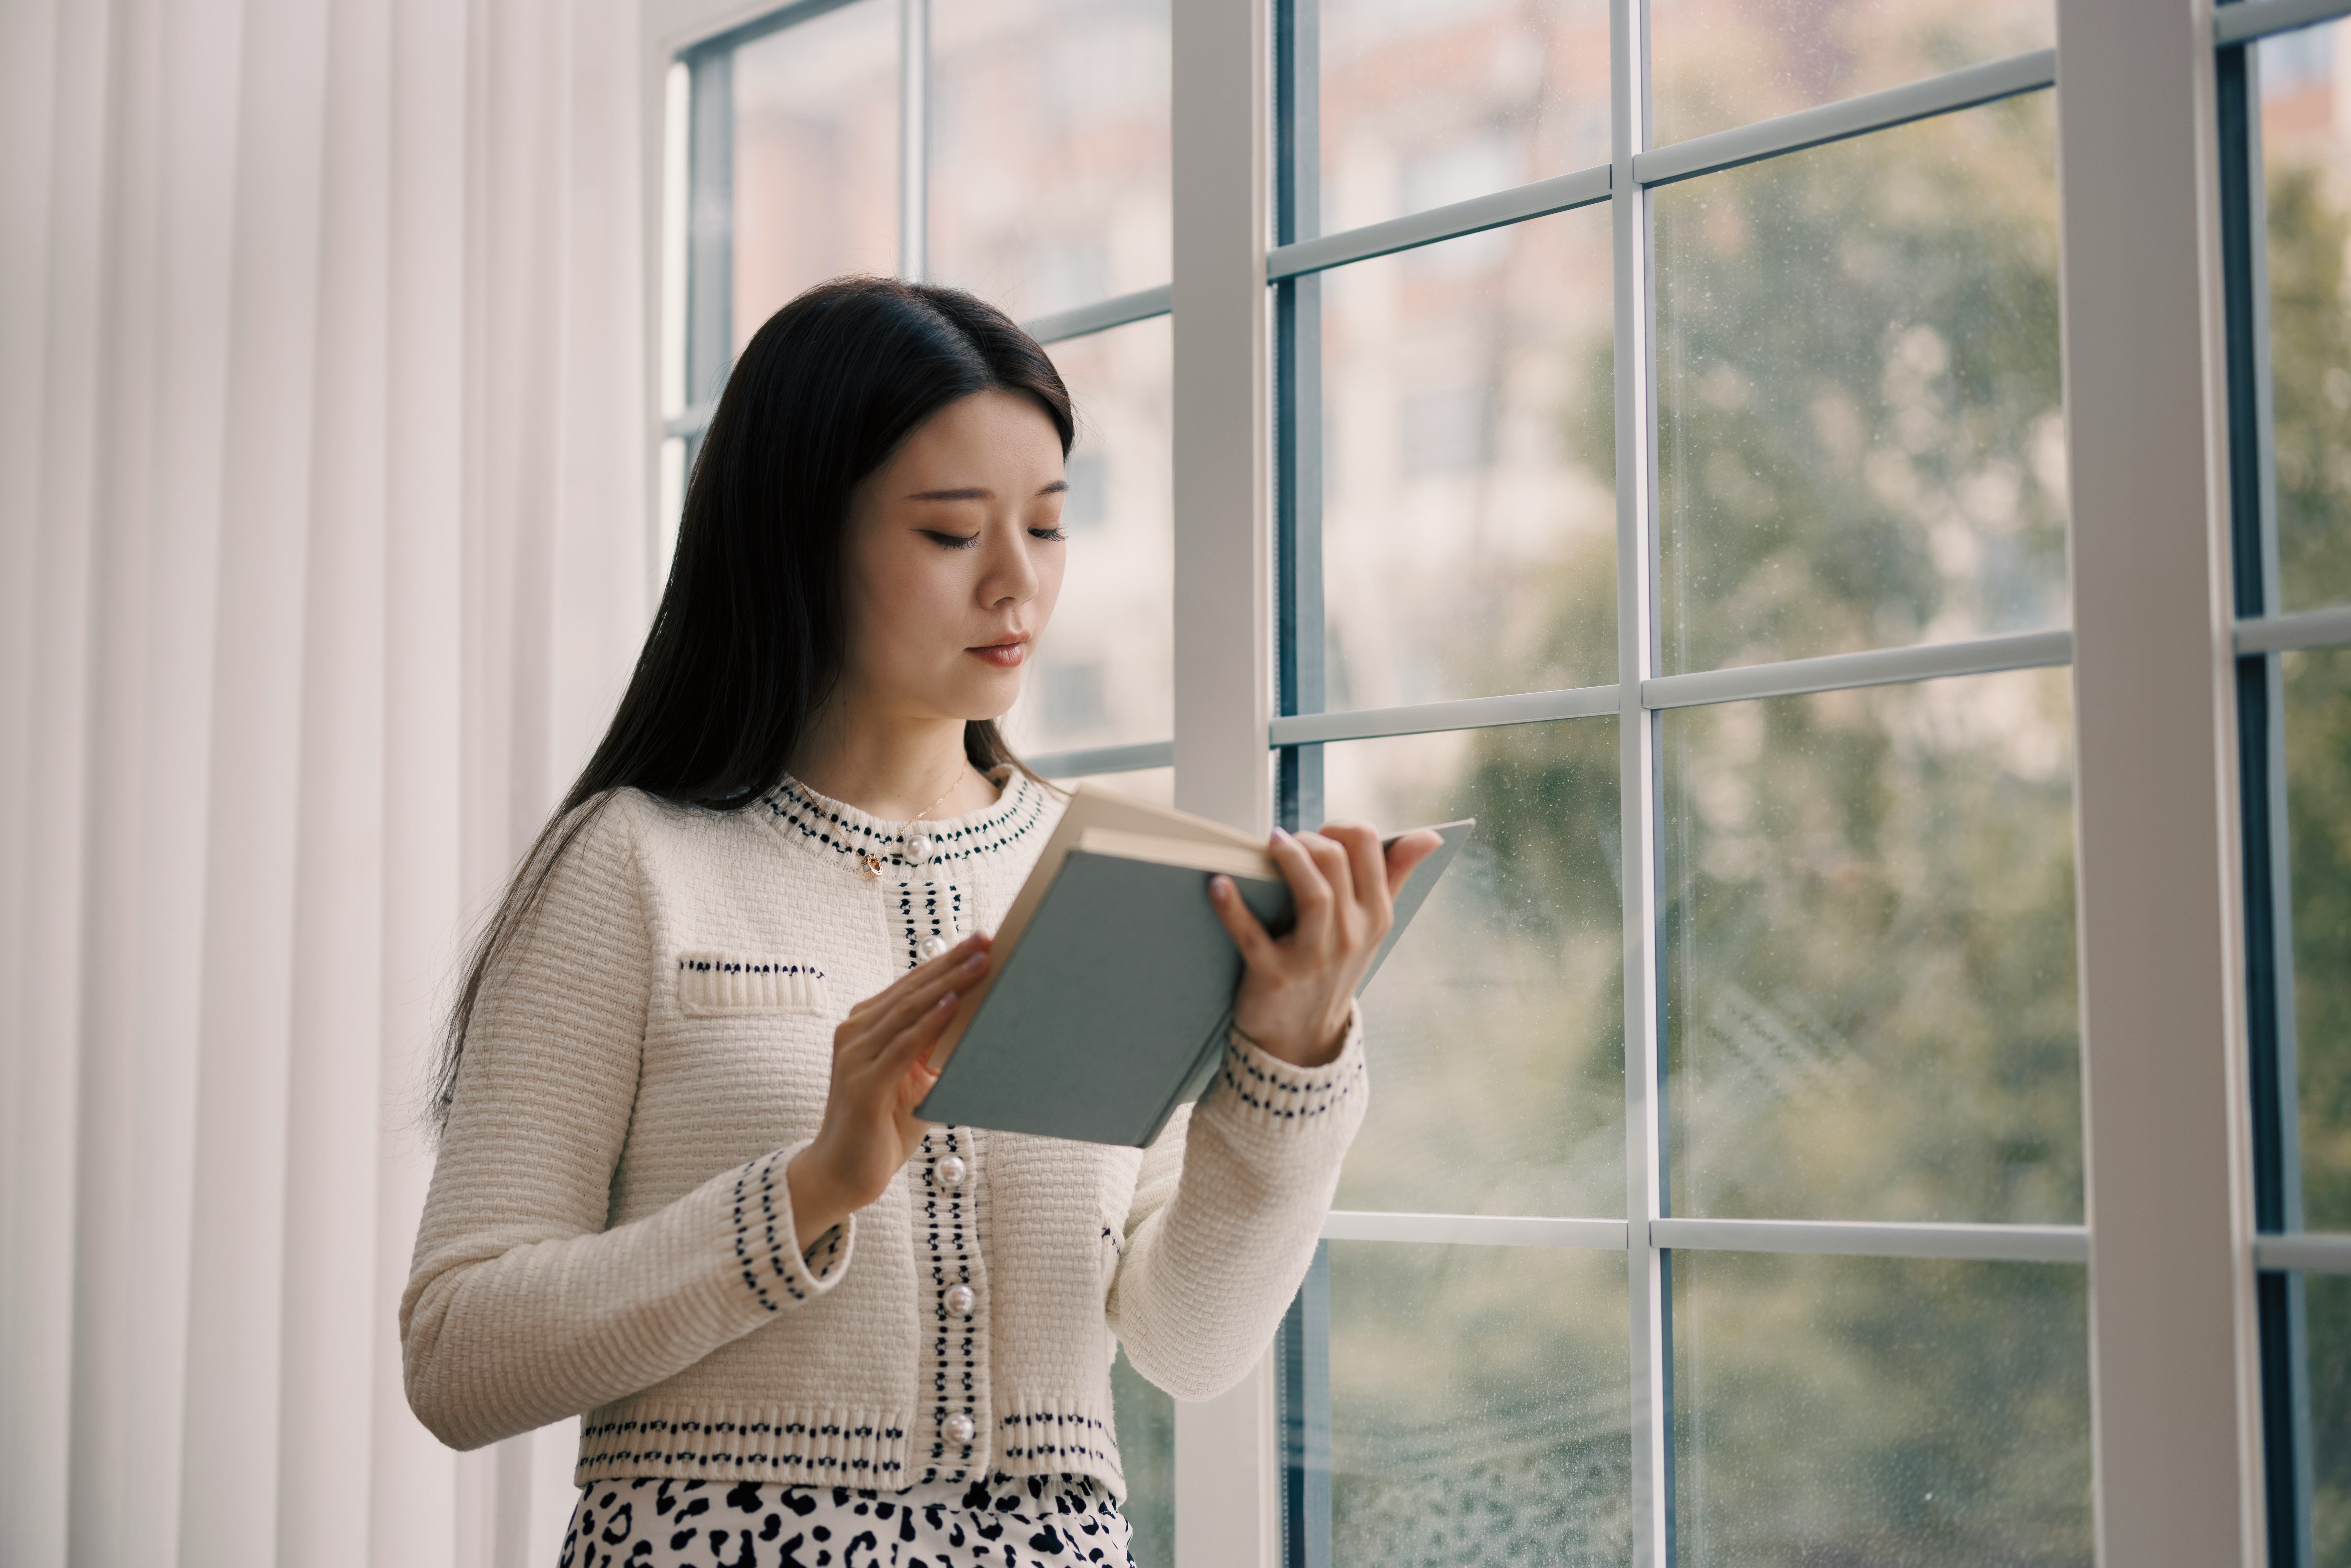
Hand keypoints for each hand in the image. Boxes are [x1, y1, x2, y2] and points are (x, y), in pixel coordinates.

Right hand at [786, 932, 989, 1242]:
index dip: (945, 962)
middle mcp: (855, 1033)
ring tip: (980, 964)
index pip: (911, 986)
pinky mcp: (863, 1083)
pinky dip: (930, 1023)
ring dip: (947, 985)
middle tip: (986, 940)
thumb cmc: (883, 1126)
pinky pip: (902, 1046)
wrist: (844, 1173)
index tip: (981, 941)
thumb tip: (975, 1026)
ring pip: (907, 1011)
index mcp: (866, 1027)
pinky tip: (954, 1004)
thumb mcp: (915, 1080)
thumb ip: (933, 1051)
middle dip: (951, 964)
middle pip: (911, 990)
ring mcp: (855, 1057)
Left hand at [1207, 824, 1443, 1067]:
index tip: (1320, 832)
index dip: (1340, 826)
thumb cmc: (1334, 969)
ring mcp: (1314, 958)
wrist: (1303, 1039)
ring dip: (1287, 858)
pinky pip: (1252, 935)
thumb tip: (1429, 836)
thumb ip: (1395, 876)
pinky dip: (1232, 907)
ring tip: (1269, 843)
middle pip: (1336, 861)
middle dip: (1308, 838)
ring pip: (1312, 893)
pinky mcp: (1274, 976)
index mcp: (1376, 915)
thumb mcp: (1371, 927)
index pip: (1369, 846)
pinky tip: (1218, 884)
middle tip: (1285, 840)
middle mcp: (1351, 935)